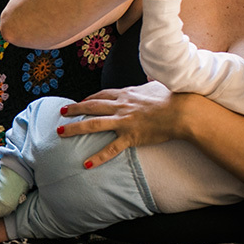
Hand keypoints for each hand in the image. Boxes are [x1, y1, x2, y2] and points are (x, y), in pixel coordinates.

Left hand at [58, 81, 191, 168]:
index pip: (103, 94)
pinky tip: (86, 164)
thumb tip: (149, 80)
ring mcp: (124, 121)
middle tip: (61, 111)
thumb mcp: (156, 86)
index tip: (81, 101)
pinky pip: (111, 149)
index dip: (90, 98)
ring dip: (75, 128)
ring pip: (93, 124)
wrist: (183, 111)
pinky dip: (98, 157)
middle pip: (92, 106)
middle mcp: (121, 106)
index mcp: (127, 93)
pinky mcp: (131, 136)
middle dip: (74, 108)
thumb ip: (148, 86)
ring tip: (60, 132)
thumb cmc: (174, 97)